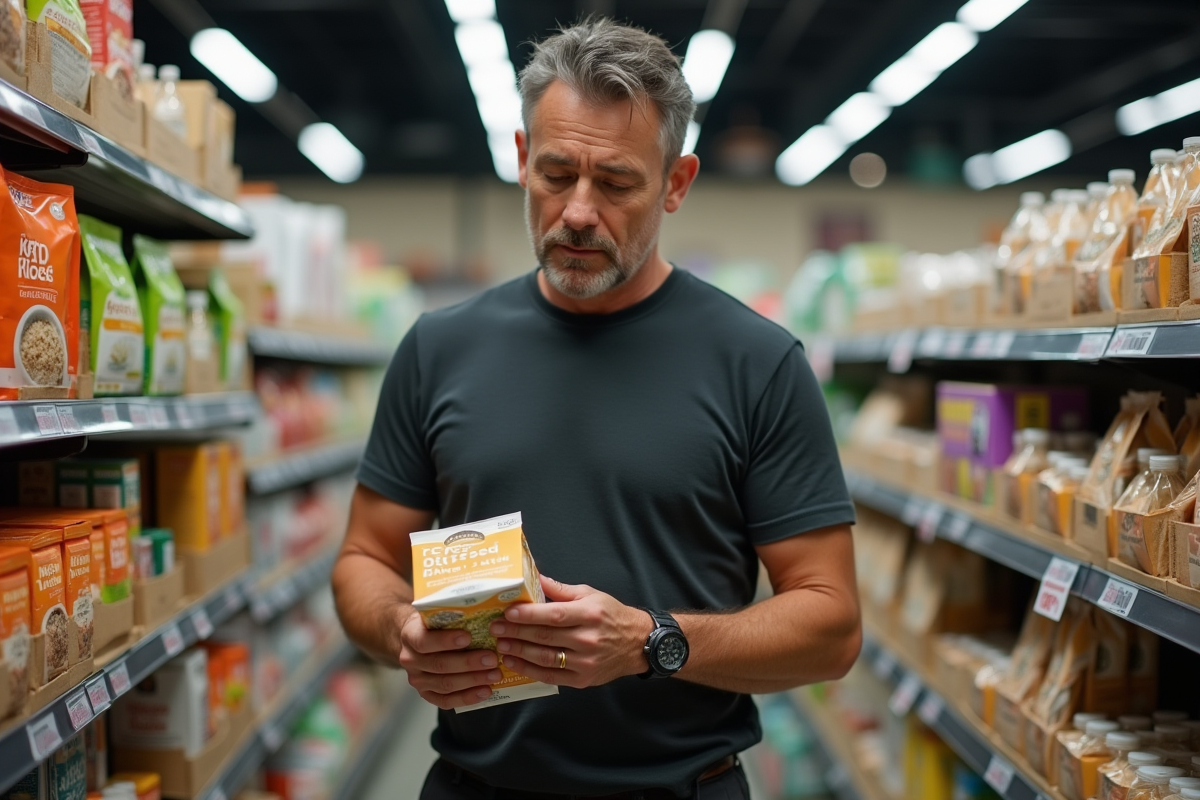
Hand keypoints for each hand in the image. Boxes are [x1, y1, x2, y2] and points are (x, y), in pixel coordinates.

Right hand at [396, 610, 503, 709]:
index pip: (424, 641)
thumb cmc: (434, 623)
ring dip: (473, 681)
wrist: (416, 639)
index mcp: (410, 635)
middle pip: (439, 665)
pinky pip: (446, 701)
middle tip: (492, 658)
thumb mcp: (436, 612)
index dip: (445, 641)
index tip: (468, 637)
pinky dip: (468, 697)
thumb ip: (451, 612)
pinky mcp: (426, 694)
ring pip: (445, 684)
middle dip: (468, 663)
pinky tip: (486, 691)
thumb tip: (481, 601)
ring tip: (495, 674)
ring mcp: (417, 680)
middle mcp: (410, 660)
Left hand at [490, 575, 652, 688]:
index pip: (554, 615)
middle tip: (495, 628)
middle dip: (516, 633)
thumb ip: (560, 589)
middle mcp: (588, 639)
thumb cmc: (611, 615)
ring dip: (519, 652)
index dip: (529, 615)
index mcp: (589, 614)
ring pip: (545, 658)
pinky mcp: (583, 679)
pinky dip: (530, 670)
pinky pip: (551, 676)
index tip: (508, 612)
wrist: (637, 643)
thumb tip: (534, 575)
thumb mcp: (590, 594)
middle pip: (546, 637)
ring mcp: (585, 662)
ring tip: (501, 645)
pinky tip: (514, 662)